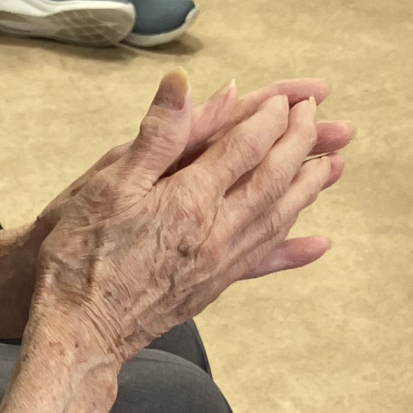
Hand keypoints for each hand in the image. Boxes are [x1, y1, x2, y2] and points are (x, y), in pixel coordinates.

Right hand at [28, 70, 346, 369]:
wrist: (80, 330)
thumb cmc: (81, 256)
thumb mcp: (108, 184)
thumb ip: (155, 136)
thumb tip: (182, 82)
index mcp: (190, 199)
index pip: (245, 146)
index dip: (270, 118)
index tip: (290, 98)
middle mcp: (216, 231)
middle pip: (274, 178)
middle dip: (301, 143)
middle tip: (318, 116)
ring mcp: (220, 262)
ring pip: (278, 216)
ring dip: (308, 187)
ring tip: (333, 165)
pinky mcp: (214, 287)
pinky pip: (265, 260)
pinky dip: (296, 247)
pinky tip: (319, 243)